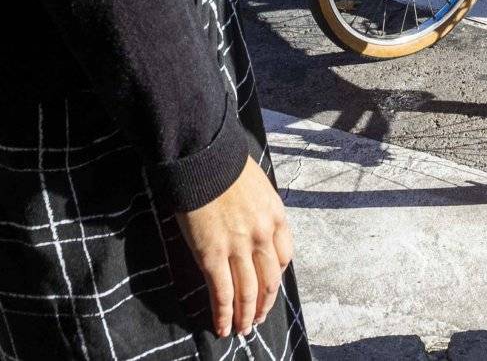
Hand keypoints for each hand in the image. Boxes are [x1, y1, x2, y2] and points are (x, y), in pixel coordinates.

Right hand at [177, 157, 293, 337]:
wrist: (203, 157)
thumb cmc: (224, 164)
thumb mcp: (256, 185)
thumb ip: (258, 209)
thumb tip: (252, 223)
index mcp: (276, 216)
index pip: (283, 258)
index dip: (275, 279)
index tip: (269, 289)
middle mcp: (263, 235)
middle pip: (269, 281)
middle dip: (264, 304)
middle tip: (258, 319)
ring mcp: (239, 247)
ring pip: (248, 293)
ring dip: (246, 316)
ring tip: (242, 330)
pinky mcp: (212, 255)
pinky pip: (222, 293)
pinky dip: (223, 314)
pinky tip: (222, 327)